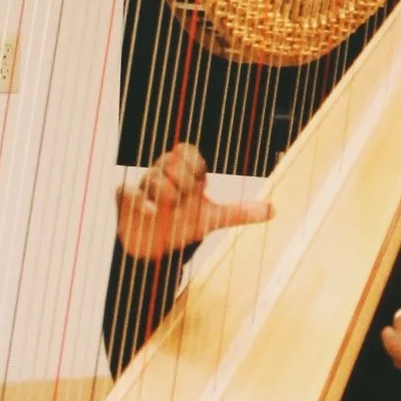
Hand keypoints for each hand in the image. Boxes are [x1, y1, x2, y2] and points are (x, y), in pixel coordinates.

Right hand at [113, 139, 272, 260]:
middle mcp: (163, 175)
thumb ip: (240, 212)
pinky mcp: (126, 199)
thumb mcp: (213, 218)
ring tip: (171, 207)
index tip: (200, 182)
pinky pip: (128, 191)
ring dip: (165, 192)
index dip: (194, 165)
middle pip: (170, 162)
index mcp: (183, 173)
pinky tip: (152, 213)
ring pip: (152, 177)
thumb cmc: (183, 224)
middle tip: (185, 197)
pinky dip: (140, 201)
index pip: (187, 153)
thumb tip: (274, 210)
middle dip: (180, 180)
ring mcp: (144, 186)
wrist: (156, 247)